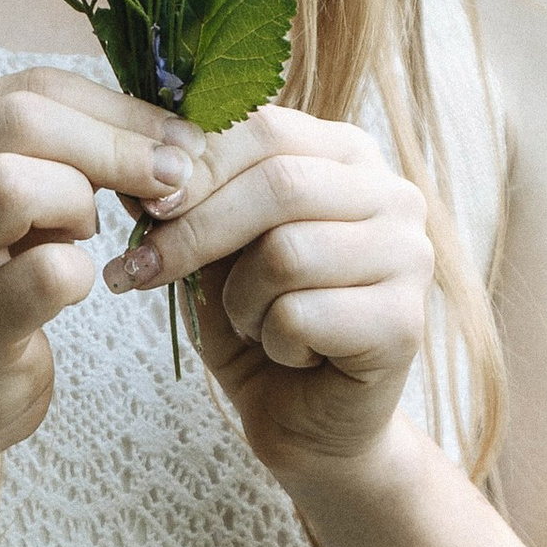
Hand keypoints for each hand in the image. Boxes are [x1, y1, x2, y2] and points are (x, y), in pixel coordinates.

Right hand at [0, 69, 202, 474]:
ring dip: (84, 200)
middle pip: (24, 117)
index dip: (119, 106)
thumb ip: (47, 154)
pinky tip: (76, 285)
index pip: (31, 87)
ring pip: (16, 183)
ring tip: (91, 233)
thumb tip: (164, 131)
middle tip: (173, 179)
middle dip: (119, 143)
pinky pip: (48, 274)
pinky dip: (83, 272)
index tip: (175, 140)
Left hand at [102, 103, 433, 479]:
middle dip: (196, 231)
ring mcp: (409, 256)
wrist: (307, 420)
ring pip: (288, 252)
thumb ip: (187, 199)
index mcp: (345, 155)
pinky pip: (303, 314)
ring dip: (241, 300)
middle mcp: (391, 194)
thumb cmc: (259, 321)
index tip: (142, 208)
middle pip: (278, 184)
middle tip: (143, 269)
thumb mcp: (211, 249)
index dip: (194, 166)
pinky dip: (272, 340)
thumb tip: (137, 161)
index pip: (265, 126)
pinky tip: (291, 353)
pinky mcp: (405, 321)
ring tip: (252, 322)